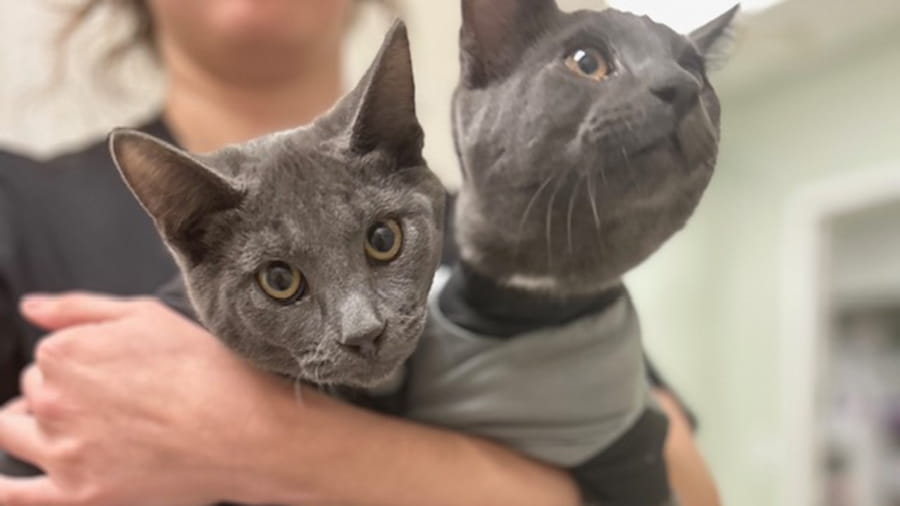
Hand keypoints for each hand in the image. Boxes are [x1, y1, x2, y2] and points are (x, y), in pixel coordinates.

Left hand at [0, 293, 296, 505]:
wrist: (242, 428)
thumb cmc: (204, 369)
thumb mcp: (146, 316)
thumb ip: (78, 308)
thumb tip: (32, 307)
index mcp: (65, 353)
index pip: (49, 356)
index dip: (81, 361)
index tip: (113, 370)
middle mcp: (52, 401)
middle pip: (33, 393)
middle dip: (60, 393)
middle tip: (109, 400)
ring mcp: (62, 452)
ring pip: (14, 433)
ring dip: (29, 426)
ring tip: (70, 429)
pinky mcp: (77, 495)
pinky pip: (15, 497)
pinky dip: (1, 490)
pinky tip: (3, 483)